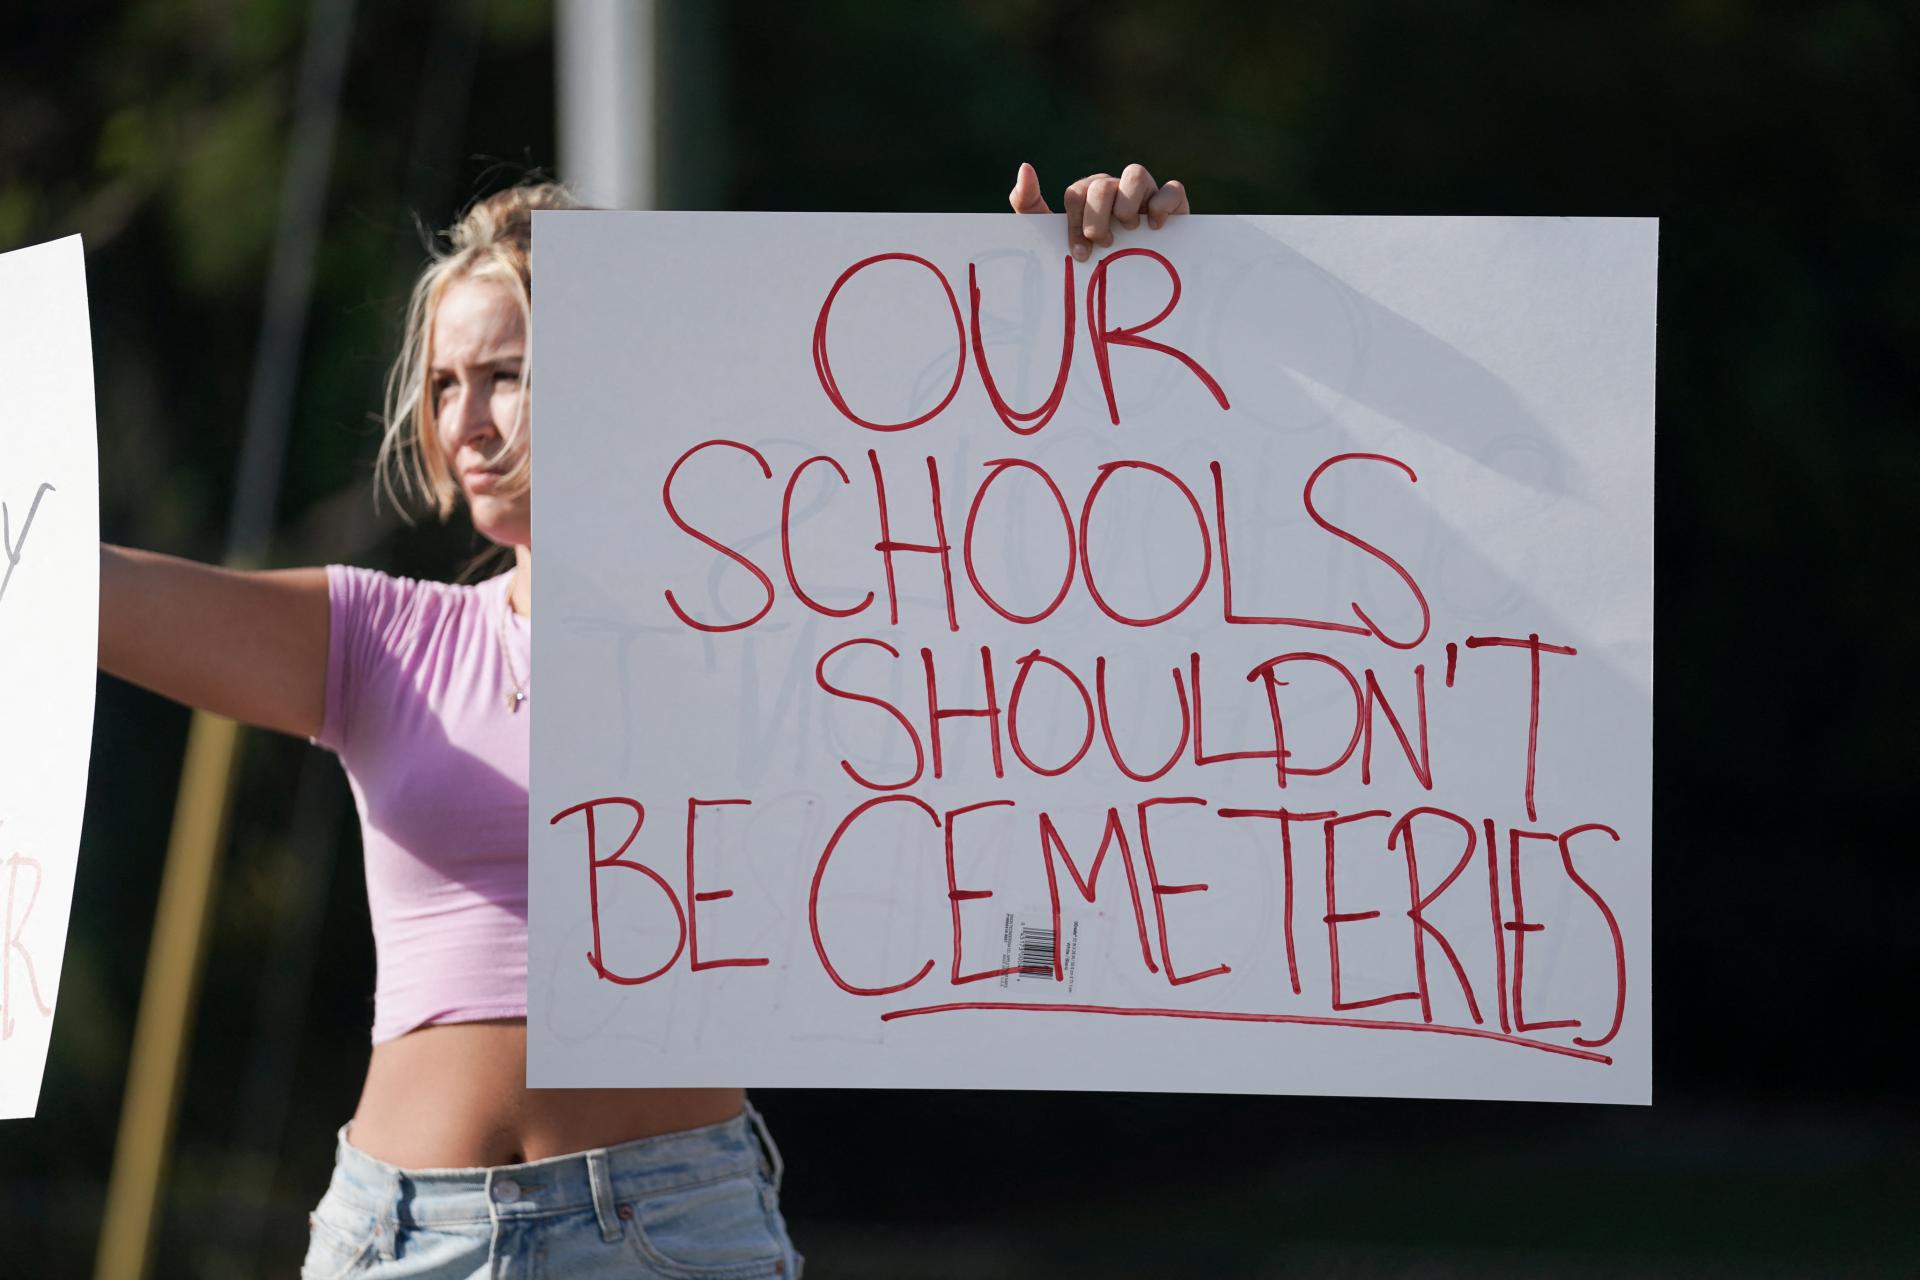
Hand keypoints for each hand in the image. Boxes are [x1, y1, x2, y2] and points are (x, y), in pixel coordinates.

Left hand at [1008, 161, 1190, 261]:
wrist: (1131, 293)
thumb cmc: (1090, 262)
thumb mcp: (1050, 237)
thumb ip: (1028, 204)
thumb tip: (1026, 166)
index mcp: (1087, 196)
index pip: (1076, 194)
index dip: (1076, 223)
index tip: (1080, 253)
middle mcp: (1115, 190)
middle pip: (1102, 185)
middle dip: (1098, 218)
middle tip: (1104, 243)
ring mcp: (1144, 195)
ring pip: (1136, 174)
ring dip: (1127, 204)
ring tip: (1128, 230)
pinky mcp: (1172, 205)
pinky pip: (1172, 190)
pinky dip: (1163, 204)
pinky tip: (1154, 226)